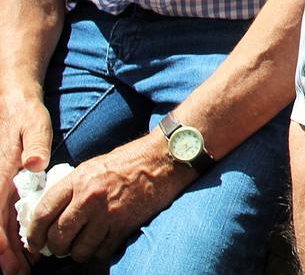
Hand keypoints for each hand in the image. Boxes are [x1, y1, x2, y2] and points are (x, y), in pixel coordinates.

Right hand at [0, 91, 51, 274]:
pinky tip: (23, 245)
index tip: (12, 262)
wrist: (15, 104)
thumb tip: (35, 163)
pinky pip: (3, 214)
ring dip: (7, 247)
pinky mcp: (3, 185)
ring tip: (22, 267)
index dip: (2, 242)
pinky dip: (10, 232)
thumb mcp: (36, 125)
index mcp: (2, 174)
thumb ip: (36, 143)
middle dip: (5, 253)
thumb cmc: (26, 116)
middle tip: (19, 273)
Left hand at [24, 135, 192, 263]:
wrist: (164, 158)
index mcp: (78, 179)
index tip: (35, 241)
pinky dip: (98, 252)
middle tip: (58, 247)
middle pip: (58, 236)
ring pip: (79, 249)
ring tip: (80, 247)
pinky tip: (100, 245)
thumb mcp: (93, 166)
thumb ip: (72, 187)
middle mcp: (90, 197)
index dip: (34, 233)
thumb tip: (52, 213)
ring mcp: (108, 213)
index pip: (43, 213)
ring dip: (77, 253)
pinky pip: (102, 251)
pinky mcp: (126, 224)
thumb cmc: (129, 160)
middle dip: (55, 247)